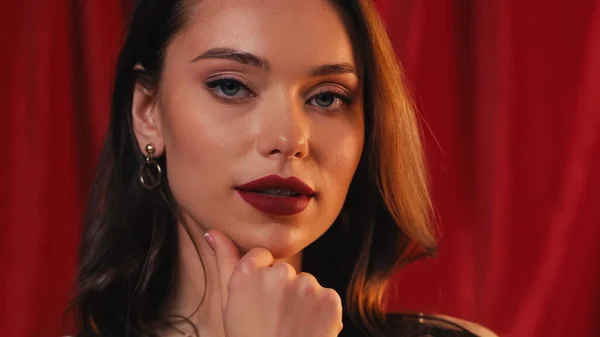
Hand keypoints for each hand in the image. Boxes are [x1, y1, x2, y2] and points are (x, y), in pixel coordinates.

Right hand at [205, 229, 342, 336]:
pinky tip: (307, 329)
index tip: (260, 300)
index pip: (262, 256)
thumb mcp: (229, 302)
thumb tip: (213, 232)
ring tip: (290, 327)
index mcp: (249, 271)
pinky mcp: (329, 298)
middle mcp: (279, 273)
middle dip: (282, 290)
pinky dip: (320, 312)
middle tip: (274, 319)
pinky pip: (325, 297)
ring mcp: (307, 285)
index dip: (260, 279)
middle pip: (284, 271)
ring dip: (302, 301)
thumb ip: (225, 261)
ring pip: (306, 284)